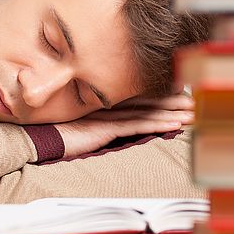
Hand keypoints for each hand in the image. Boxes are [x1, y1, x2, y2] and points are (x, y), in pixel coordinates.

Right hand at [53, 92, 194, 158]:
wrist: (38, 139)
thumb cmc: (56, 135)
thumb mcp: (82, 127)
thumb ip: (97, 123)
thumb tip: (112, 127)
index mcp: (103, 103)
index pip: (138, 98)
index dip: (160, 96)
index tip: (180, 94)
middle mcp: (108, 105)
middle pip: (147, 101)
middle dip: (172, 101)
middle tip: (195, 100)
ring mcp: (108, 115)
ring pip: (147, 112)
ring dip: (172, 113)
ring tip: (193, 114)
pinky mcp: (106, 127)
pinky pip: (138, 125)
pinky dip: (159, 124)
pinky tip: (175, 125)